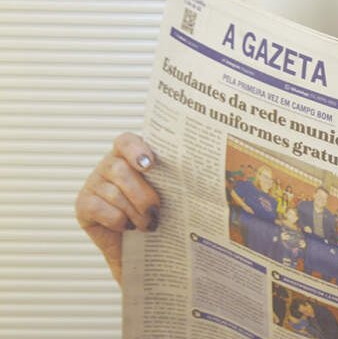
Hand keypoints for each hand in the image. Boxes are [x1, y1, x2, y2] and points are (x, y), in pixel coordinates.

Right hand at [74, 133, 159, 283]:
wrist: (139, 248)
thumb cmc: (154, 214)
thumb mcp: (167, 194)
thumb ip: (174, 179)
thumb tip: (201, 173)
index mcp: (130, 156)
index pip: (126, 141)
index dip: (136, 149)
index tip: (150, 165)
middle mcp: (109, 165)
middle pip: (120, 170)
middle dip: (142, 194)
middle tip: (156, 211)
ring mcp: (93, 183)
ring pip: (112, 191)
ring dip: (133, 211)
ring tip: (147, 224)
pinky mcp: (83, 204)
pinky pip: (98, 208)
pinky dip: (117, 219)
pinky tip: (127, 226)